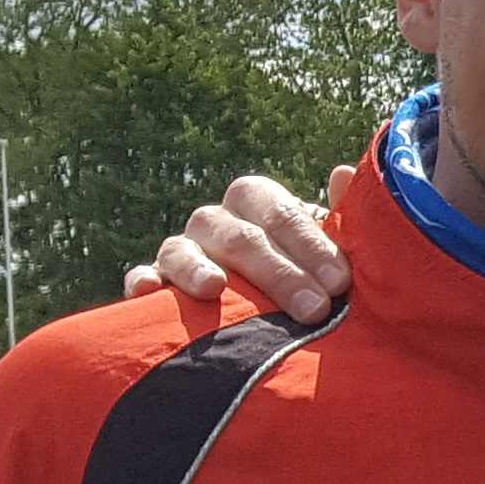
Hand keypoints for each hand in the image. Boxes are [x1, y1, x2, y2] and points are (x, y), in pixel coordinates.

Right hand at [135, 168, 356, 321]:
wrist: (273, 308)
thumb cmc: (309, 272)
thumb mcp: (334, 246)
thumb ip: (344, 216)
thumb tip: (342, 174)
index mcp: (257, 201)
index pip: (278, 211)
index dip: (310, 244)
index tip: (340, 282)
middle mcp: (216, 220)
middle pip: (239, 237)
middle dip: (278, 274)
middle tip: (315, 309)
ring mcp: (183, 250)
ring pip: (183, 250)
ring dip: (198, 269)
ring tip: (214, 288)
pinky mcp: (157, 282)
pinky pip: (141, 277)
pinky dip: (141, 282)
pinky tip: (148, 292)